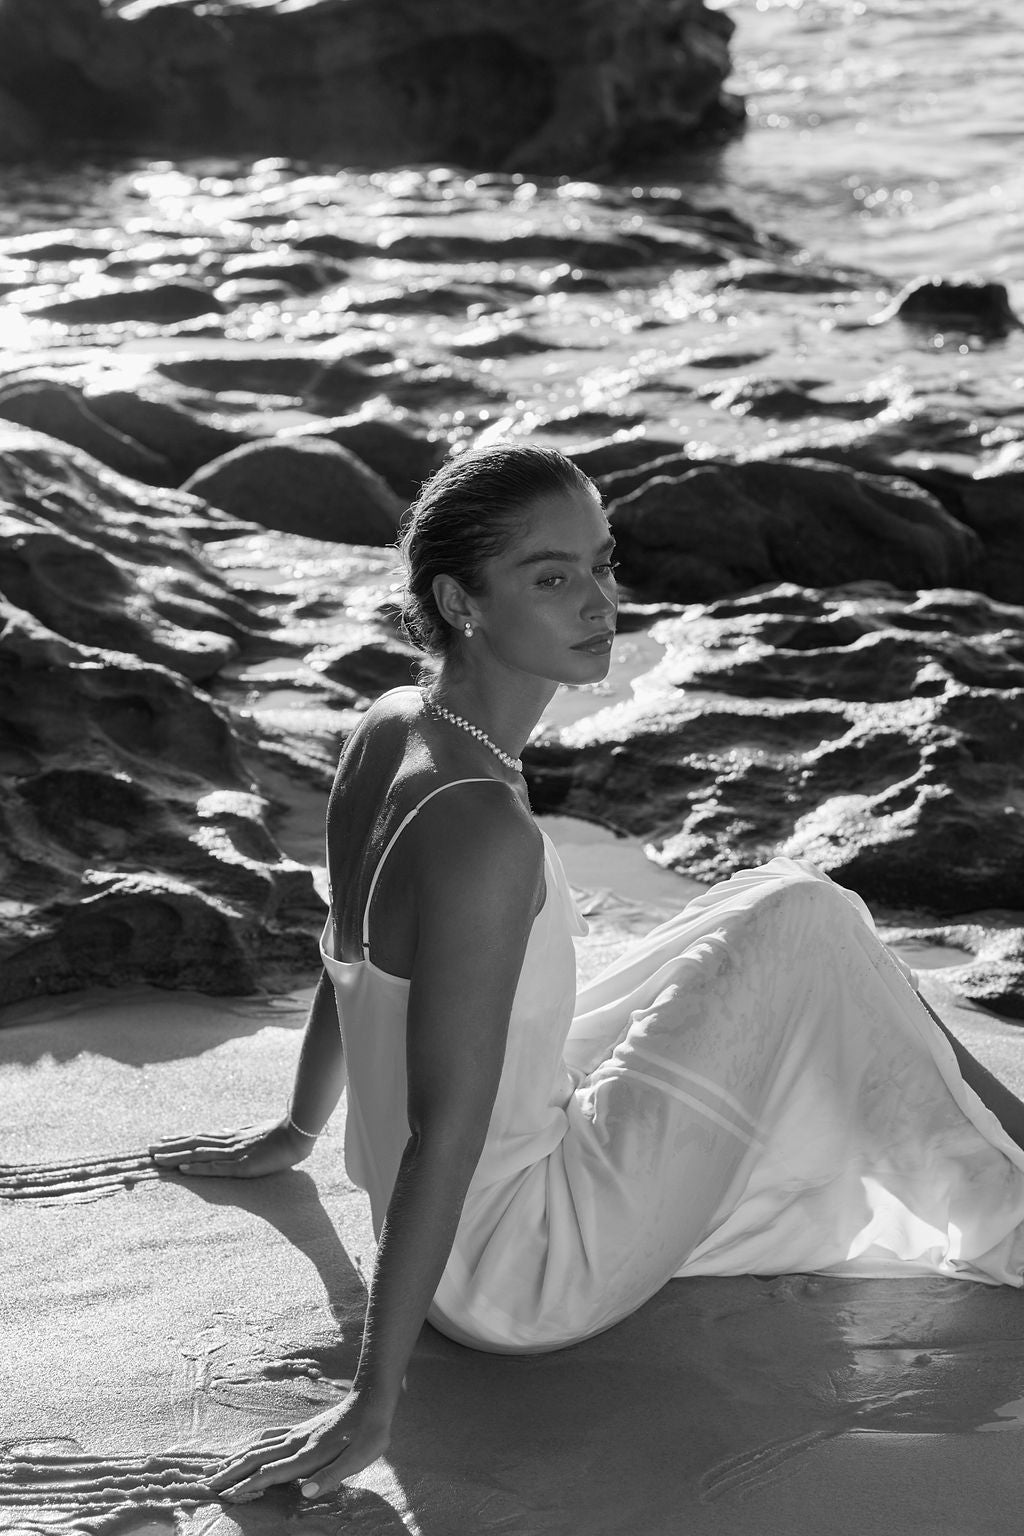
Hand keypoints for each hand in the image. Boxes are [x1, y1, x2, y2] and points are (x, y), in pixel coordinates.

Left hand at [148, 1117, 314, 1176]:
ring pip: (198, 1154)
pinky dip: (197, 1168)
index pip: (200, 1137)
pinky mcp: (241, 1165)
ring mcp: (233, 1153)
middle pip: (193, 1143)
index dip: (180, 1139)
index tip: (163, 1140)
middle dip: (170, 1147)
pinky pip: (215, 1168)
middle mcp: (228, 1142)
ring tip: (157, 1158)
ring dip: (176, 1156)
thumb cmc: (283, 1134)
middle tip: (148, 1149)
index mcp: (232, 1136)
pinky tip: (183, 1169)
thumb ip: (242, 1135)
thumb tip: (227, 1133)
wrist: (298, 1133)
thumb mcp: (258, 1134)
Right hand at [209, 1392, 391, 1500]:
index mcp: (307, 1454)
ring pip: (259, 1447)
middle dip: (230, 1472)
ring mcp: (297, 1434)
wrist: (372, 1400)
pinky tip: (250, 1446)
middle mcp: (296, 1442)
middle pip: (256, 1458)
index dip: (247, 1485)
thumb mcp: (358, 1459)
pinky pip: (270, 1437)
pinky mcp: (301, 1429)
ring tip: (216, 1467)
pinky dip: (253, 1445)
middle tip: (206, 1484)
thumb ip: (331, 1476)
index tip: (225, 1495)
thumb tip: (304, 1492)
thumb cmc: (368, 1434)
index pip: (269, 1473)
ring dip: (236, 1458)